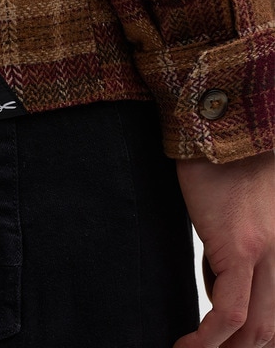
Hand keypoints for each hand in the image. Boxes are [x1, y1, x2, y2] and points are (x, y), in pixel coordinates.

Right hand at [174, 151, 274, 347]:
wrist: (218, 129)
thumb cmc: (225, 165)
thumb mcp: (242, 214)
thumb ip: (240, 249)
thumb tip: (219, 280)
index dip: (256, 342)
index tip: (228, 347)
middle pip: (273, 330)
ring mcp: (267, 253)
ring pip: (259, 330)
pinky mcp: (239, 247)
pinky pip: (230, 311)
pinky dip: (208, 338)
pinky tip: (188, 345)